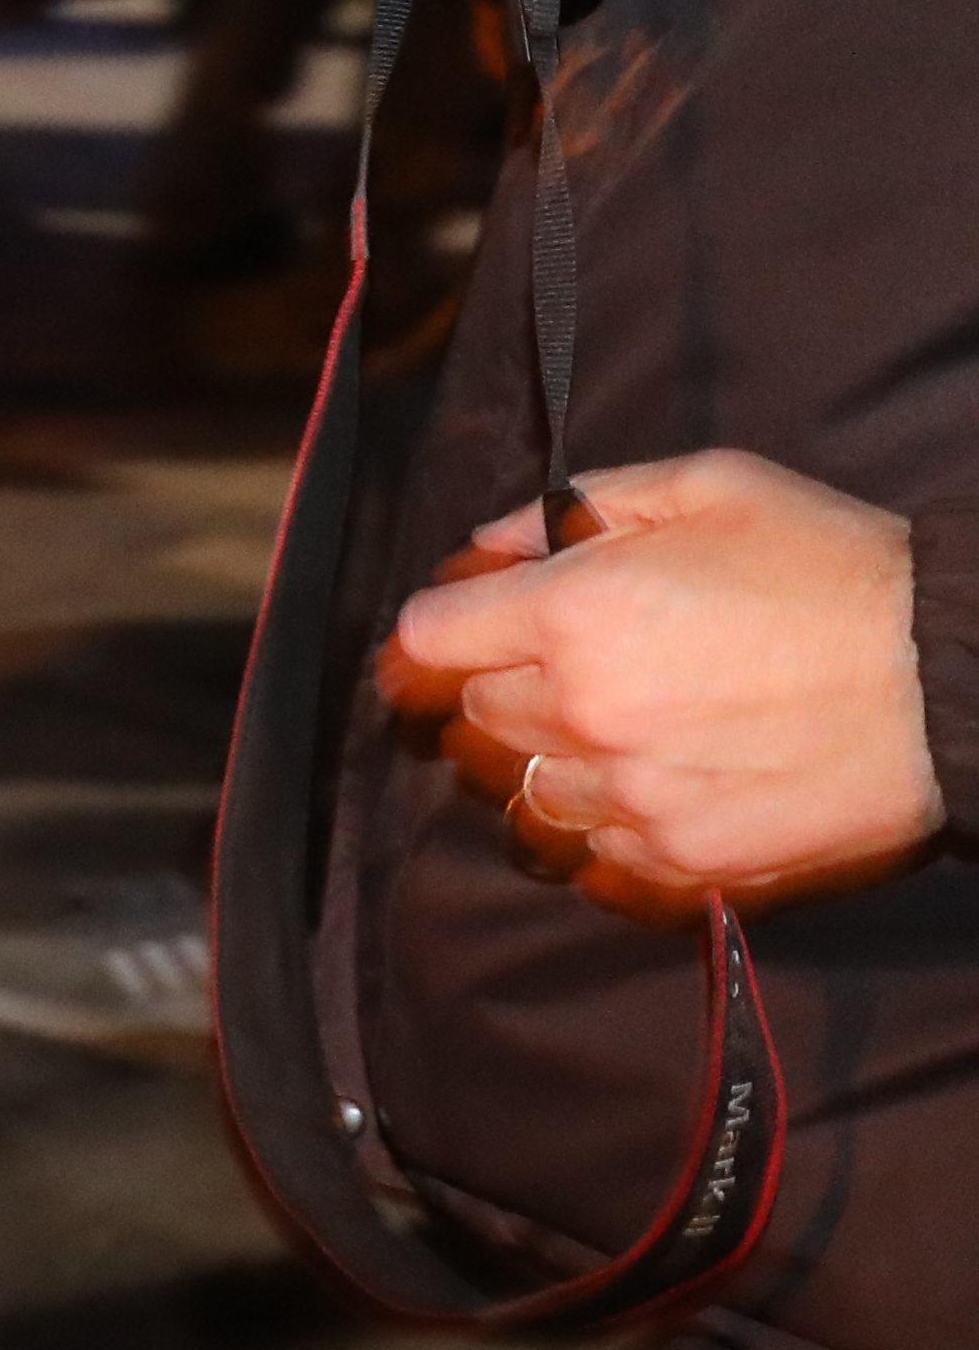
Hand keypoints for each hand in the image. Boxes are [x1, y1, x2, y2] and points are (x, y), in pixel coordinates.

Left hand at [379, 447, 941, 911]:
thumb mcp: (710, 488)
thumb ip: (583, 506)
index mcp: (574, 614)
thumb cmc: (840, 568)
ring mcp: (628, 797)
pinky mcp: (680, 861)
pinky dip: (603, 828)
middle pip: (474, 716)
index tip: (467, 627)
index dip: (441, 630)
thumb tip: (497, 543)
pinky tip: (654, 790)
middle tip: (575, 665)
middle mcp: (581, 713)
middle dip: (505, 685)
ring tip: (625, 732)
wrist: (960, 681)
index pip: (424, 641)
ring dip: (550, 763)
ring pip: (524, 792)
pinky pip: (591, 856)